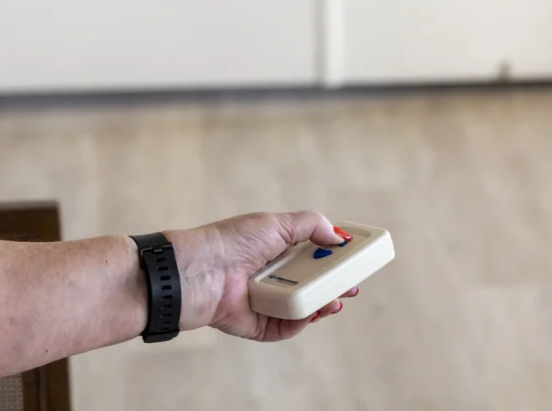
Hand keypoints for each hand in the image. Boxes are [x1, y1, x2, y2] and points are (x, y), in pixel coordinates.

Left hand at [165, 211, 357, 340]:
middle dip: (335, 286)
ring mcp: (264, 301)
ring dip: (322, 305)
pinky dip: (300, 322)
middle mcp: (271, 276)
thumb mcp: (276, 223)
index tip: (353, 260)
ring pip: (302, 308)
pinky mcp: (257, 325)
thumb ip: (311, 225)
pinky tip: (313, 313)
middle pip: (311, 284)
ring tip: (334, 300)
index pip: (311, 256)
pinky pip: (284, 327)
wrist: (199, 272)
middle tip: (352, 286)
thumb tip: (339, 236)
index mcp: (275, 250)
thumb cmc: (232, 242)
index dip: (333, 259)